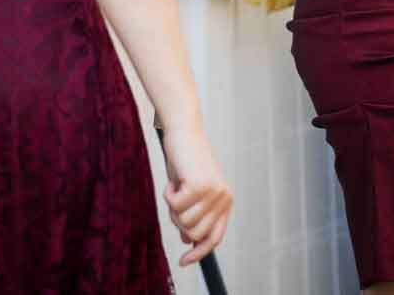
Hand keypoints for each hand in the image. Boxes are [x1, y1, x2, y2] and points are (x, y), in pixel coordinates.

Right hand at [161, 123, 232, 266]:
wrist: (184, 131)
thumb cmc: (185, 161)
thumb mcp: (190, 192)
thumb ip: (192, 214)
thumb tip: (188, 239)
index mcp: (225, 201)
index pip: (214, 237)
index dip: (200, 252)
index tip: (184, 261)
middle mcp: (224, 198)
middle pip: (194, 232)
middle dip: (178, 220)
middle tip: (175, 199)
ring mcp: (214, 192)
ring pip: (184, 221)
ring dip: (173, 206)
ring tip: (177, 185)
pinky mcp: (200, 185)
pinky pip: (175, 205)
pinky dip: (168, 193)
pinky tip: (175, 177)